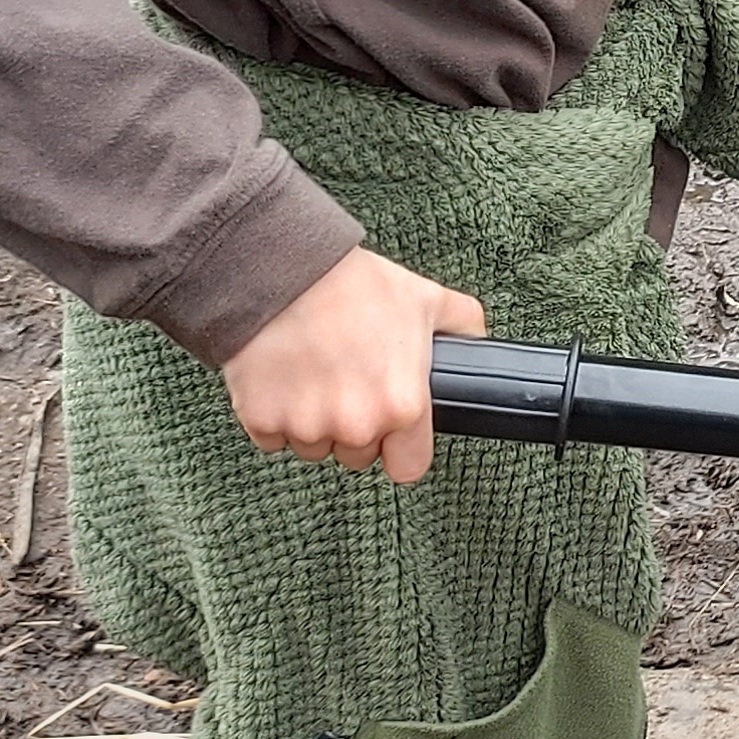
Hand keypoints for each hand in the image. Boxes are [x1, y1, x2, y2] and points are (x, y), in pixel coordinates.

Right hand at [223, 248, 486, 484]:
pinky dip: (274, 414)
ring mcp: (305, 426)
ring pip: (314, 446)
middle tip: (348, 381)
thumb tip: (478, 341)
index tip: (392, 429)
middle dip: (354, 428)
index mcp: (402, 406)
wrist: (285, 271)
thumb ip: (462, 325)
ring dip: (313, 422)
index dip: (401, 447)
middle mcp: (356, 426)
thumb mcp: (426, 299)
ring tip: (314, 372)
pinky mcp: (260, 420)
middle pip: (357, 455)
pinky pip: (271, 436)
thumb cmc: (356, 286)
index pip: (408, 467)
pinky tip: (283, 375)